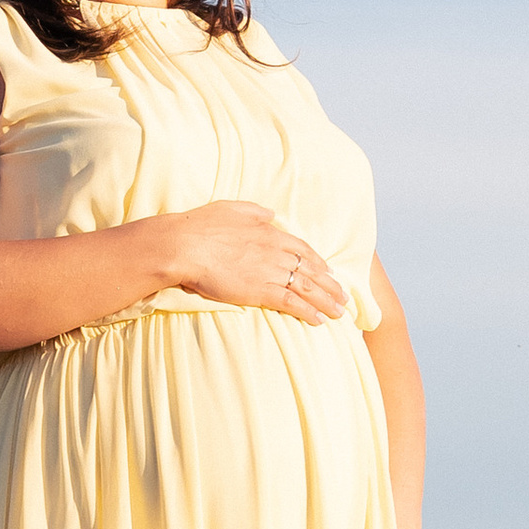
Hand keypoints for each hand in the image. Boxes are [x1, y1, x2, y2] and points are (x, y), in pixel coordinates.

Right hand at [158, 202, 352, 320]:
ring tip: (338, 313)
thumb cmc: (201, 226)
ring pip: (307, 287)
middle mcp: (275, 252)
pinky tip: (319, 320)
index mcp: (269, 233)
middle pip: (311, 270)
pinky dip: (307, 311)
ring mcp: (269, 272)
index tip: (329, 271)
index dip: (318, 262)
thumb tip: (271, 214)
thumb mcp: (232, 208)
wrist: (185, 245)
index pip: (303, 249)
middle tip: (343, 297)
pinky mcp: (259, 290)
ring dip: (325, 301)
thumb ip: (254, 212)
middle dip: (330, 285)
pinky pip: (291, 303)